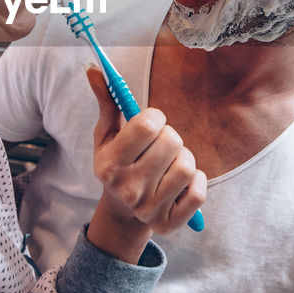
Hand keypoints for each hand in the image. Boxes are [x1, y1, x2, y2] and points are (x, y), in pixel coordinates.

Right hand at [85, 65, 205, 251]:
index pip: (147, 125)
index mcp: (110, 164)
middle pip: (172, 141)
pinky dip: (197, 182)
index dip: (155, 117)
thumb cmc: (118, 164)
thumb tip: (95, 69)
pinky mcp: (169, 224)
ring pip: (188, 166)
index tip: (150, 123)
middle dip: (170, 137)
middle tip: (159, 146)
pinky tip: (181, 182)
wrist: (122, 213)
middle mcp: (128, 188)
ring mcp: (148, 209)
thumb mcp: (107, 136)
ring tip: (169, 163)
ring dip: (184, 158)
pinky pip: (198, 192)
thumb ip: (106, 102)